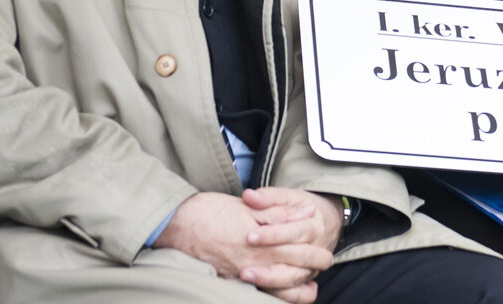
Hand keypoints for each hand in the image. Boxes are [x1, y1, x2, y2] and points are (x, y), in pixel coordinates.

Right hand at [153, 190, 333, 302]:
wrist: (176, 224)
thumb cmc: (208, 211)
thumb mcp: (246, 207)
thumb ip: (276, 212)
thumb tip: (304, 213)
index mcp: (259, 237)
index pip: (293, 244)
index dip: (312, 247)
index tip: (325, 248)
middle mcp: (252, 259)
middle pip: (291, 265)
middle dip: (311, 265)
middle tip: (327, 262)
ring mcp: (241, 274)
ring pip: (278, 285)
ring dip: (298, 288)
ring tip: (312, 288)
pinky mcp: (230, 282)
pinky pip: (259, 294)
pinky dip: (276, 296)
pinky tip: (285, 297)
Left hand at [241, 188, 343, 299]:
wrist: (326, 221)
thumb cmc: (301, 207)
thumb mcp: (288, 197)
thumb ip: (268, 197)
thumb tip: (248, 196)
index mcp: (313, 225)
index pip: (295, 231)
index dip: (273, 235)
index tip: (250, 236)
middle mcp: (317, 248)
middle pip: (298, 259)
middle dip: (272, 261)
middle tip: (245, 266)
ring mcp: (313, 266)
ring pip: (296, 278)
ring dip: (271, 281)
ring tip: (246, 276)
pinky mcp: (306, 279)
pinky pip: (297, 294)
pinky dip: (280, 294)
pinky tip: (259, 291)